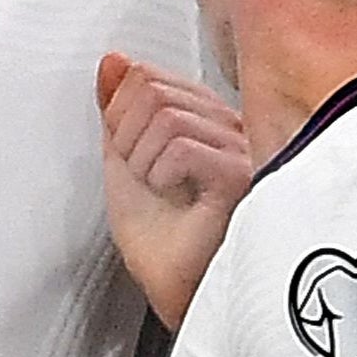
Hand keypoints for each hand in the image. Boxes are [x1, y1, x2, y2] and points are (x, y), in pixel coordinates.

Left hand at [97, 52, 250, 329]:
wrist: (179, 295)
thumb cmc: (165, 245)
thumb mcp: (124, 164)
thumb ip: (117, 110)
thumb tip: (112, 61)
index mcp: (206, 119)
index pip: (148, 76)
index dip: (120, 116)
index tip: (131, 156)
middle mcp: (231, 127)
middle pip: (151, 89)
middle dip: (127, 140)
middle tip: (146, 178)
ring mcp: (243, 148)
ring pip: (165, 116)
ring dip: (143, 163)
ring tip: (163, 191)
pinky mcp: (245, 175)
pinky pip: (182, 146)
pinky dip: (161, 175)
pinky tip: (178, 198)